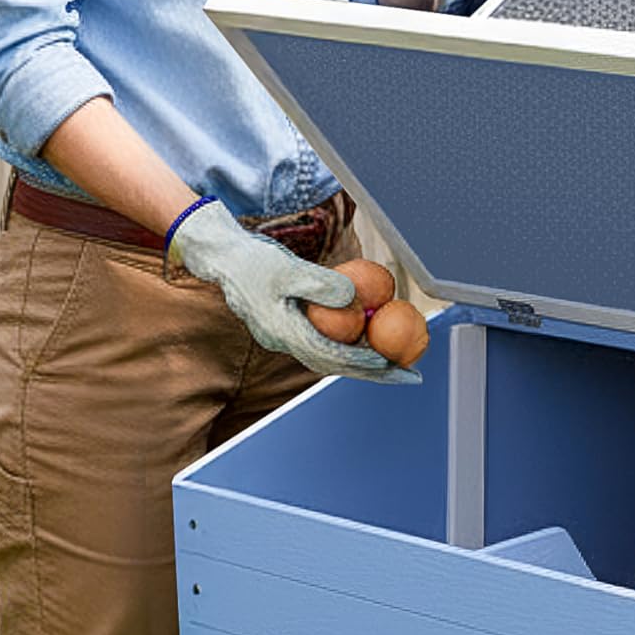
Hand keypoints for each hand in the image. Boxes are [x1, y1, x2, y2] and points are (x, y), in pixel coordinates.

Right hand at [167, 202, 419, 382]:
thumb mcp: (287, 268)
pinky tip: (375, 338)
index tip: (391, 362)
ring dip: (365, 362)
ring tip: (401, 364)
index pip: (330, 356)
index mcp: (282, 333)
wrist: (223, 259)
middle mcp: (285, 341)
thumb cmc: (253, 260)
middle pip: (337, 365)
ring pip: (332, 356)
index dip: (362, 362)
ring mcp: (286, 336)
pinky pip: (326, 342)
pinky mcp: (290, 327)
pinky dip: (351, 344)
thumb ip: (319, 284)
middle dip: (375, 373)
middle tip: (411, 375)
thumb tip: (355, 298)